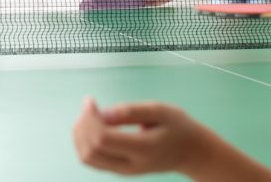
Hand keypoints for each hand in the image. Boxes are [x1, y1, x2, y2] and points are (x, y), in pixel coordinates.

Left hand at [73, 98, 207, 176]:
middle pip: (90, 151)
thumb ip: (131, 111)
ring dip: (80, 134)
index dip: (90, 118)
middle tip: (89, 104)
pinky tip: (93, 124)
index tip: (91, 100)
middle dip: (82, 125)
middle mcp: (130, 165)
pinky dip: (85, 141)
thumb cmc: (178, 126)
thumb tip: (102, 113)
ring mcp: (123, 170)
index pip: (102, 139)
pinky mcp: (119, 169)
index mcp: (142, 148)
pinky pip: (93, 159)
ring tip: (89, 113)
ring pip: (87, 158)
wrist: (191, 152)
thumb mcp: (160, 110)